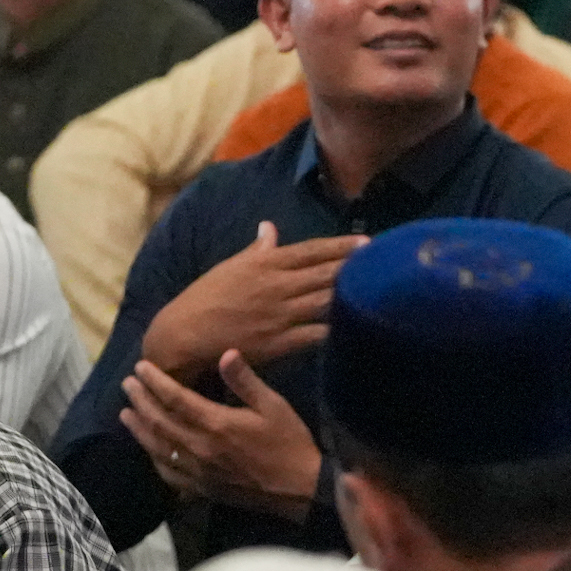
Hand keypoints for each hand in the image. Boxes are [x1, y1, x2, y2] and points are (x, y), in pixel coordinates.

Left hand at [121, 350, 323, 520]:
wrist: (297, 489)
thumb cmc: (288, 441)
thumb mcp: (273, 405)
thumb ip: (245, 380)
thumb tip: (225, 353)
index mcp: (216, 424)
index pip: (176, 399)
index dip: (156, 382)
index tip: (140, 368)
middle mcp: (200, 448)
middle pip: (160, 422)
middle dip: (141, 401)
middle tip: (127, 384)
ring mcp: (198, 471)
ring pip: (158, 448)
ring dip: (140, 429)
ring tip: (126, 414)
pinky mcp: (201, 488)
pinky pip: (169, 473)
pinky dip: (154, 459)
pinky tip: (149, 450)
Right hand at [141, 221, 366, 382]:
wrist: (183, 335)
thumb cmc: (205, 298)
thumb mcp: (231, 266)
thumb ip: (256, 249)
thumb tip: (269, 227)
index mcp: (266, 263)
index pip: (313, 250)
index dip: (342, 246)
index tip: (368, 241)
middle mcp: (278, 285)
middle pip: (326, 273)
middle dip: (357, 266)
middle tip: (387, 260)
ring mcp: (280, 315)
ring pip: (325, 301)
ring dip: (353, 295)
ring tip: (381, 289)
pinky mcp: (279, 343)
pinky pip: (314, 335)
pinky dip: (336, 330)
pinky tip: (357, 327)